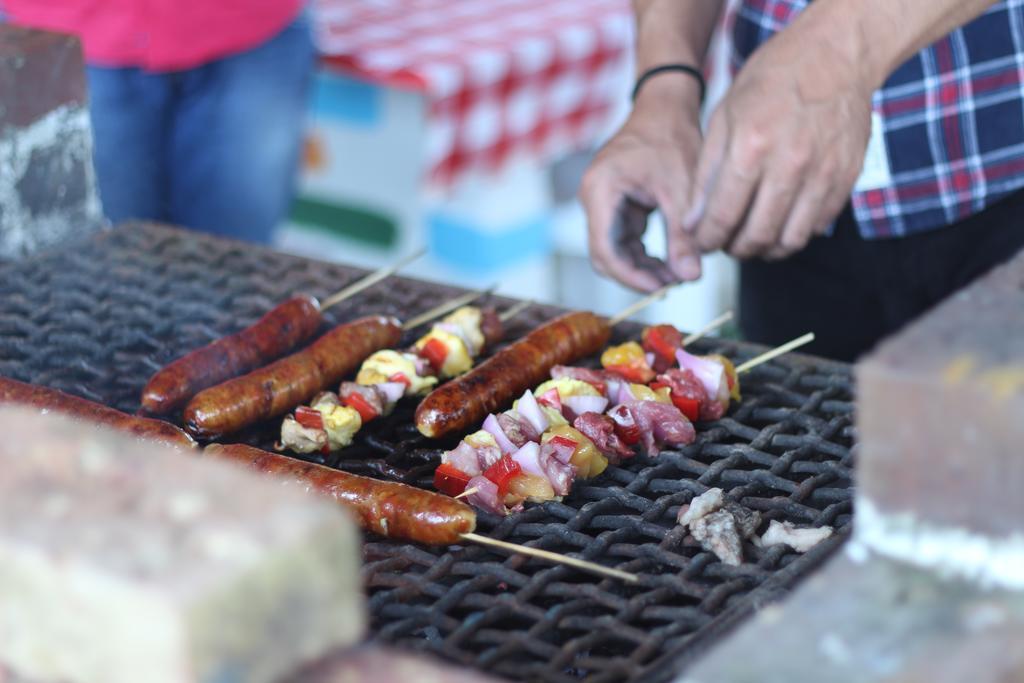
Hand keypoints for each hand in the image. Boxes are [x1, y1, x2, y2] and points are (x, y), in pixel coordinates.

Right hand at [580, 80, 704, 291]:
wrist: (666, 107)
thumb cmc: (672, 137)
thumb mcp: (682, 189)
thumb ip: (685, 235)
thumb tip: (691, 278)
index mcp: (601, 190)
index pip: (605, 249)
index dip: (630, 276)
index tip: (661, 288)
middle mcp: (593, 198)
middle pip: (605, 255)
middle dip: (637, 274)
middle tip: (673, 284)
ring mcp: (601, 203)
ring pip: (614, 251)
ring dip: (642, 267)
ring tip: (677, 275)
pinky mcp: (614, 206)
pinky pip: (623, 241)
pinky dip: (644, 255)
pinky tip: (671, 262)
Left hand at [685, 23, 874, 259]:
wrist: (835, 54)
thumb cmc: (772, 80)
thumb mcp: (724, 116)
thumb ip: (707, 174)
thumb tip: (693, 222)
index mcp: (751, 147)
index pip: (722, 216)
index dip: (706, 239)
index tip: (700, 243)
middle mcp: (789, 165)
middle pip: (756, 236)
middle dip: (733, 249)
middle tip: (724, 244)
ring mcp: (823, 174)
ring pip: (789, 241)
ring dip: (765, 250)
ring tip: (751, 239)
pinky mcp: (846, 178)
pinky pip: (817, 226)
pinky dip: (794, 233)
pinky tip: (780, 221)